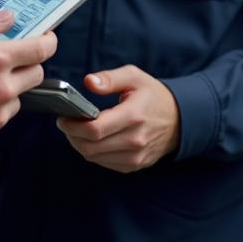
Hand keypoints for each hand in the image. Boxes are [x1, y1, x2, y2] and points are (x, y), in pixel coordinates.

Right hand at [0, 11, 55, 154]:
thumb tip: (8, 18)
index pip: (40, 50)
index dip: (48, 41)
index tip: (46, 38)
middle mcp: (2, 88)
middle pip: (36, 74)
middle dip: (27, 63)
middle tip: (6, 58)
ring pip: (18, 97)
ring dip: (7, 87)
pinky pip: (0, 116)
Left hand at [56, 66, 180, 172]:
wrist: (179, 119)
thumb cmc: (153, 95)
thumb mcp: (134, 77)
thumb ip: (109, 78)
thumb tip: (88, 82)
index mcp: (133, 116)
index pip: (95, 130)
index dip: (73, 126)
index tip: (63, 118)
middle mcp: (135, 140)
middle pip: (91, 147)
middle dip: (72, 136)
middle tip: (65, 123)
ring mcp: (136, 156)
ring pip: (95, 157)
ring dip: (80, 145)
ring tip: (76, 131)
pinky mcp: (135, 165)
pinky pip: (105, 164)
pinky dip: (93, 153)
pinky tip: (92, 140)